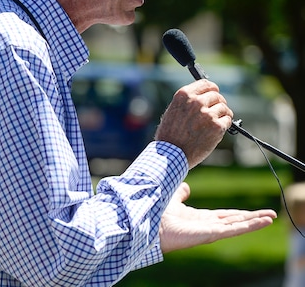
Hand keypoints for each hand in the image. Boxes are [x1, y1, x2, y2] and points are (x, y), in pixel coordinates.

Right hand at [155, 79, 232, 168]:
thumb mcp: (173, 111)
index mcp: (184, 95)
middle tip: (216, 111)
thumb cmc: (170, 134)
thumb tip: (205, 97)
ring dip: (223, 115)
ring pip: (224, 108)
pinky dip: (224, 125)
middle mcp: (196, 102)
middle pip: (217, 96)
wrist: (172, 153)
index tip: (214, 94)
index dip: (212, 89)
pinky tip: (216, 130)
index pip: (206, 84)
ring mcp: (207, 114)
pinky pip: (228, 120)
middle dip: (218, 103)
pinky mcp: (216, 126)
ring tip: (215, 123)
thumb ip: (188, 102)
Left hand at [159, 182, 275, 252]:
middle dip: (252, 218)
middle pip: (235, 220)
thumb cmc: (158, 214)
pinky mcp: (210, 234)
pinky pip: (233, 229)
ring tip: (271, 218)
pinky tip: (261, 222)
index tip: (253, 212)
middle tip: (270, 215)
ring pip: (237, 225)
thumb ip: (180, 194)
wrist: (149, 222)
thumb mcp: (173, 199)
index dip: (240, 214)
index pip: (225, 216)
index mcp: (200, 219)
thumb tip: (186, 187)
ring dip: (254, 221)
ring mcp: (210, 230)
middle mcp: (207, 225)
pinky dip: (248, 226)